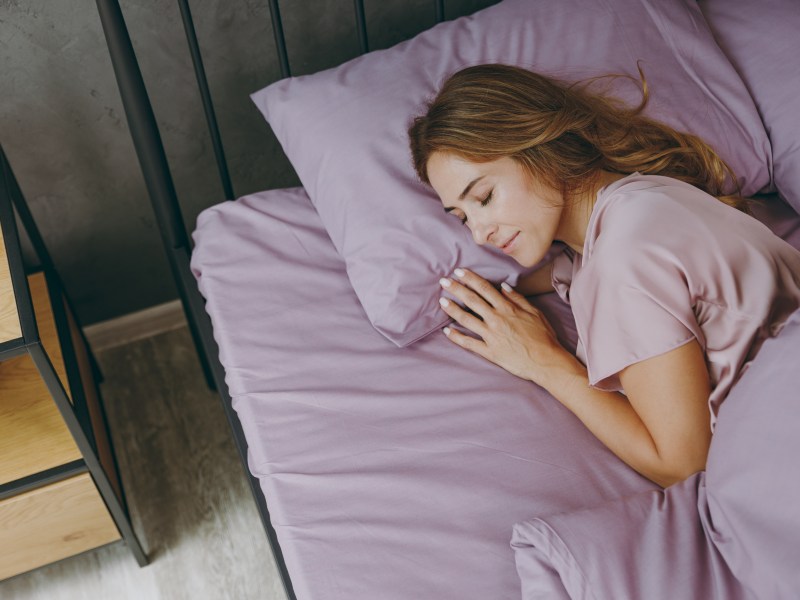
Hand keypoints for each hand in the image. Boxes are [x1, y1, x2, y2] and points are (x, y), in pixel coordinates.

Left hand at [438, 268, 577, 386]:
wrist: (547, 361)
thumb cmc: (544, 336)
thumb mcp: (535, 312)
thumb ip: (518, 298)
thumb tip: (503, 286)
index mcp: (507, 308)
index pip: (485, 289)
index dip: (470, 279)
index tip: (459, 272)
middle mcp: (497, 319)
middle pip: (472, 300)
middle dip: (456, 289)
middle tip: (443, 282)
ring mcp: (491, 336)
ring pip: (467, 319)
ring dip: (453, 310)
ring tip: (441, 302)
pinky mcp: (490, 352)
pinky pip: (469, 343)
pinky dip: (457, 337)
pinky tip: (447, 331)